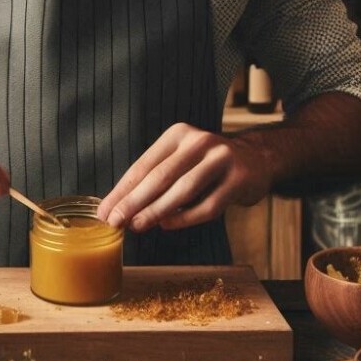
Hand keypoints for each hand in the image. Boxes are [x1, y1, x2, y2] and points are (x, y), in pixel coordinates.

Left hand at [96, 123, 273, 231]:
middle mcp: (199, 141)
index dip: (122, 190)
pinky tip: (167, 225)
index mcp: (178, 134)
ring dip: (156, 211)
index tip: (104, 211)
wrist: (256, 159)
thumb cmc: (205, 166)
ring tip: (136, 226)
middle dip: (133, 201)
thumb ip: (153, 180)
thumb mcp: (179, 161)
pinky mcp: (239, 178)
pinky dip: (185, 218)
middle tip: (114, 221)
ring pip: (183, 190)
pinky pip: (208, 205)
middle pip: (160, 176)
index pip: (144, 165)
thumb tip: (119, 208)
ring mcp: (221, 158)